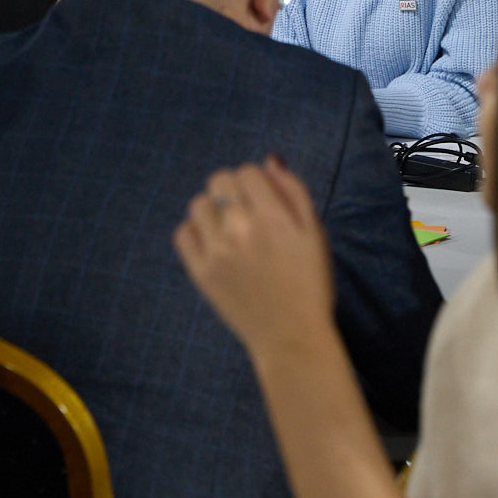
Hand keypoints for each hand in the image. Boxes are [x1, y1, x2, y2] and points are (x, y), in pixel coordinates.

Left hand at [174, 158, 336, 359]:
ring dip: (213, 210)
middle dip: (233, 191)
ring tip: (229, 230)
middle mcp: (240, 229)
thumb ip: (294, 191)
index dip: (257, 182)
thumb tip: (270, 160)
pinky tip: (213, 245)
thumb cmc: (310, 283)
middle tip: (247, 214)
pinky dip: (195, 233)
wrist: (292, 337)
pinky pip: (183, 233)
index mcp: (272, 217)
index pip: (247, 171)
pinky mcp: (200, 272)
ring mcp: (216, 251)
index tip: (264, 202)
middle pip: (219, 181)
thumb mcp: (315, 233)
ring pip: (199, 205)